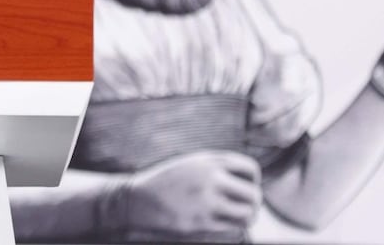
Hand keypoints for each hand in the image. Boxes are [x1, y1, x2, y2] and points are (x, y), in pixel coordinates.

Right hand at [122, 150, 262, 237]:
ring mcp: (206, 203)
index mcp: (208, 161)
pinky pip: (234, 230)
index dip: (252, 180)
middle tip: (244, 207)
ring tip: (237, 217)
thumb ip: (217, 167)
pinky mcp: (201, 224)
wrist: (137, 200)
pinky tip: (223, 225)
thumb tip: (250, 182)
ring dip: (246, 217)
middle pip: (254, 195)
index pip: (250, 169)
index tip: (244, 186)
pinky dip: (233, 228)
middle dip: (253, 202)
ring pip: (248, 215)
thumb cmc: (166, 182)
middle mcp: (210, 179)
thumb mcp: (190, 164)